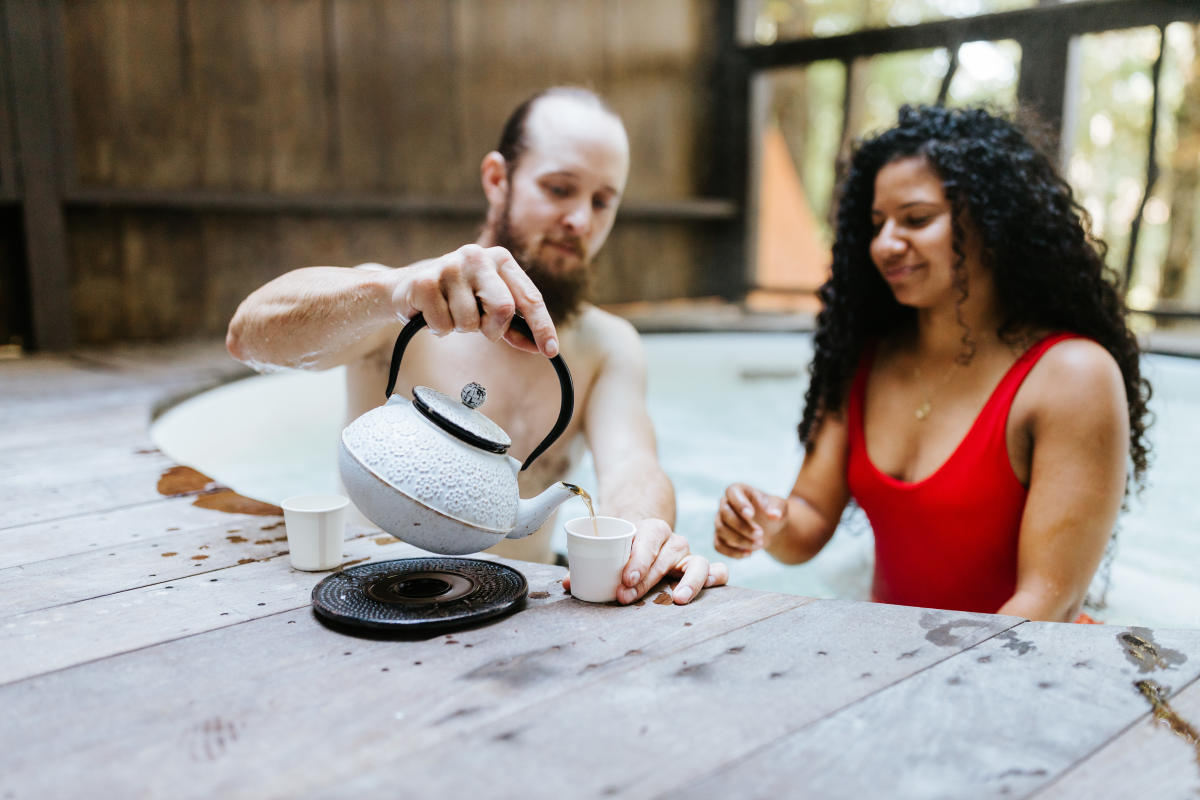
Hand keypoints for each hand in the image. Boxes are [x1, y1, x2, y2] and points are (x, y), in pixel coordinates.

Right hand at [393, 244, 558, 356]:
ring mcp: (450, 266)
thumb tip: (541, 347)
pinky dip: (439, 329)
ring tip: (449, 313)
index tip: (550, 350)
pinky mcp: (425, 281)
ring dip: (461, 328)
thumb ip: (513, 324)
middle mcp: (478, 256)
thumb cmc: (454, 298)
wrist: (403, 288)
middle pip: (504, 308)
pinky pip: (444, 325)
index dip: (542, 326)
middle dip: (493, 329)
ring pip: (470, 322)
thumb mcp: (486, 305)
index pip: (529, 297)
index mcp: (501, 259)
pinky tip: (431, 314)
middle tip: (480, 328)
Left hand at [562, 518, 728, 604]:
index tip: (625, 578)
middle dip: (647, 580)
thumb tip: (567, 583)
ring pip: (697, 563)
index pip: (648, 540)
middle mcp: (673, 541)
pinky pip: (717, 571)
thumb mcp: (610, 547)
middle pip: (665, 559)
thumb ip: (589, 564)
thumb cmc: (627, 545)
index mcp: (651, 529)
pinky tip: (709, 589)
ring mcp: (689, 555)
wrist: (648, 531)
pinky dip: (716, 578)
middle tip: (627, 596)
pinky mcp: (700, 569)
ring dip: (689, 581)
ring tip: (678, 599)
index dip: (638, 559)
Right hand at [714, 483, 786, 558]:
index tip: (751, 515)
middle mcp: (725, 504)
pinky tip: (749, 553)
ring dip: (740, 540)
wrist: (769, 527)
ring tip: (759, 545)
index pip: (732, 492)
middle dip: (742, 527)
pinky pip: (718, 545)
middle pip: (724, 514)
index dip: (739, 504)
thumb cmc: (772, 511)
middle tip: (761, 534)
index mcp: (738, 490)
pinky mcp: (719, 537)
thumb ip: (777, 509)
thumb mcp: (780, 507)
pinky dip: (732, 552)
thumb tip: (774, 515)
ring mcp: (720, 521)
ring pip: (721, 530)